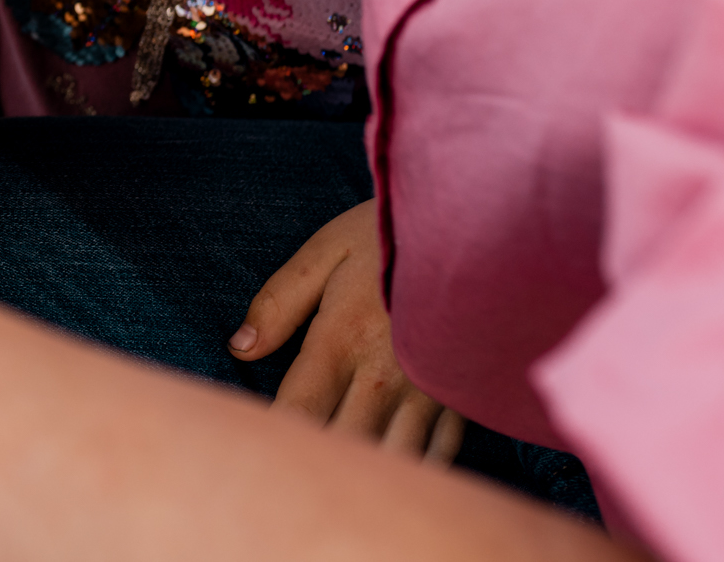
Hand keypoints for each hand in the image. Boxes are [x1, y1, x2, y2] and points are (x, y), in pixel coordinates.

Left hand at [230, 199, 463, 461]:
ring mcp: (429, 393)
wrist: (482, 228)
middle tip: (283, 485)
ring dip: (363, 478)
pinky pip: (437, 456)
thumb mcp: (327, 251)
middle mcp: (385, 377)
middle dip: (311, 469)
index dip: (269, 440)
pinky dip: (412, 472)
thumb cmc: (393, 236)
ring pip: (389, 462)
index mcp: (341, 339)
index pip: (295, 412)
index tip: (250, 458)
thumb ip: (280, 301)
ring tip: (334, 495)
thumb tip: (240, 348)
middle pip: (339, 447)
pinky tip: (392, 479)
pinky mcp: (462, 400)